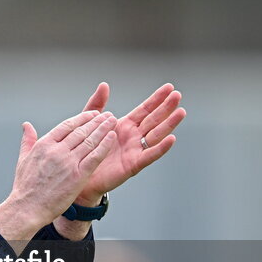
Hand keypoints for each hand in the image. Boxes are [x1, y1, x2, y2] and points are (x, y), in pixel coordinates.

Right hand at [0, 110, 117, 243]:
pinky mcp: (78, 175)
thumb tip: (26, 125)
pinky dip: (104, 145)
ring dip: (103, 129)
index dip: (82, 118)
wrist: (28, 208)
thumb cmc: (25, 187)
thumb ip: (28, 140)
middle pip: (81, 131)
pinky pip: (95, 156)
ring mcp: (68, 162)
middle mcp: (57, 150)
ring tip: (112, 121)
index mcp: (44, 144)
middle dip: (96, 121)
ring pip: (89, 140)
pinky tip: (112, 136)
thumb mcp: (23, 159)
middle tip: (107, 114)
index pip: (67, 125)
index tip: (92, 114)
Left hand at [76, 82, 184, 202]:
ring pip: (156, 135)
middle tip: (178, 95)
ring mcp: (135, 150)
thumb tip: (104, 85)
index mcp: (125, 126)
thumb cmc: (86, 151)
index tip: (169, 87)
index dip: (156, 99)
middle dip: (166, 107)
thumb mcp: (89, 123)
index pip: (145, 109)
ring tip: (180, 112)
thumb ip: (97, 104)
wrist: (80, 175)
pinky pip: (149, 155)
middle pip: (154, 120)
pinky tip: (171, 139)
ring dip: (169, 124)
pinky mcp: (133, 165)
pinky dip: (160, 148)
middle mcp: (133, 137)